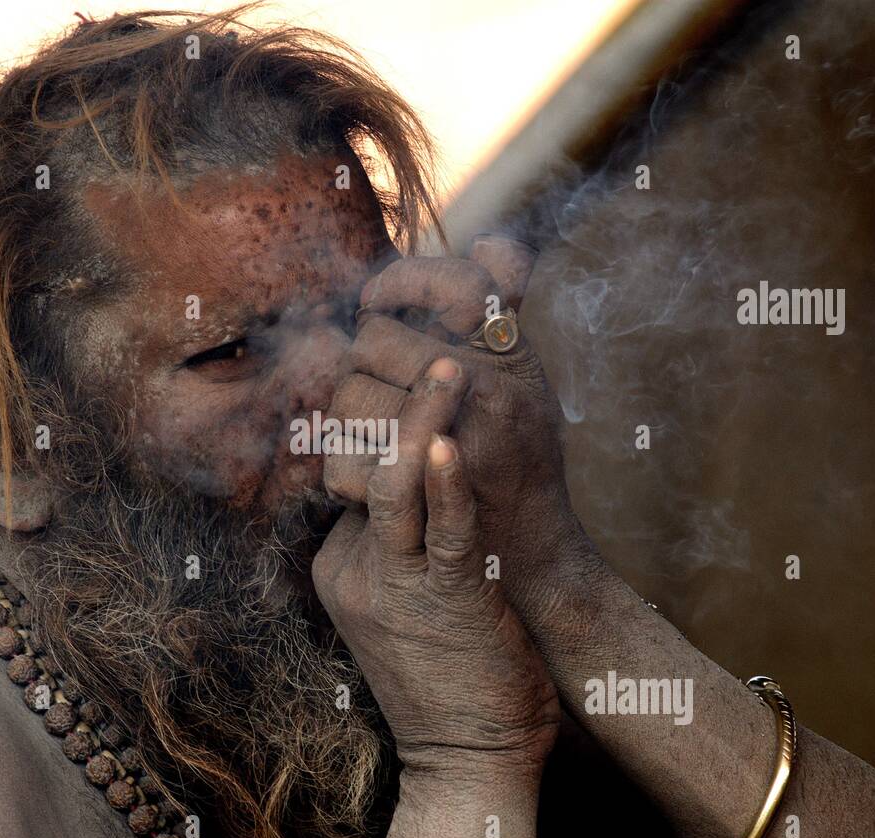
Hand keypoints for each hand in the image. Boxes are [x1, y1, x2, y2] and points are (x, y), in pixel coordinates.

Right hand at [312, 358, 560, 780]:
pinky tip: (450, 439)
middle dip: (392, 400)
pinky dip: (445, 480)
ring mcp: (390, 582)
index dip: (378, 417)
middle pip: (357, 461)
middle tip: (434, 347)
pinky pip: (438, 527)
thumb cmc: (449, 674)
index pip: (348, 469)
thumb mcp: (405, 604)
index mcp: (338, 564)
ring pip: (388, 481)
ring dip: (420, 417)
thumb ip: (401, 544)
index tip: (416, 371)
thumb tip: (420, 482)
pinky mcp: (442, 598)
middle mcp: (352, 566)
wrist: (467, 759)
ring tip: (451, 366)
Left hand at [325, 241, 613, 660]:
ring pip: (351, 399)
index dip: (397, 283)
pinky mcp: (424, 501)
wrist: (530, 557)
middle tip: (369, 387)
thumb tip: (492, 243)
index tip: (377, 303)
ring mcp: (460, 444)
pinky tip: (361, 476)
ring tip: (364, 434)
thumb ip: (504, 309)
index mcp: (510, 356)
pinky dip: (344, 470)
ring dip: (346, 419)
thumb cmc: (522, 459)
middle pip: (374, 342)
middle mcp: (491, 390)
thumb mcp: (525, 379)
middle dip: (360, 366)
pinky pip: (348, 463)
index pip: (442, 285)